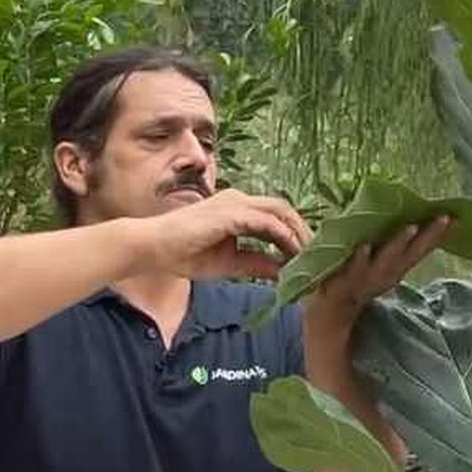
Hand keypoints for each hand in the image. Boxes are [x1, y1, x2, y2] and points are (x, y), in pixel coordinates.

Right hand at [137, 189, 313, 280]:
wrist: (152, 248)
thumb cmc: (184, 254)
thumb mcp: (230, 264)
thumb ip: (257, 264)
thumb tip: (283, 271)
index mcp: (238, 209)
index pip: (276, 215)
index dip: (295, 233)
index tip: (309, 255)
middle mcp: (239, 200)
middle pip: (284, 209)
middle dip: (303, 230)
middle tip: (319, 255)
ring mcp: (235, 204)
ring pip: (280, 212)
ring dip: (299, 233)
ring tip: (311, 256)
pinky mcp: (231, 213)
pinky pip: (267, 223)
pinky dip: (284, 238)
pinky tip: (293, 254)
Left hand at [303, 215, 452, 339]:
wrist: (321, 321)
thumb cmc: (344, 283)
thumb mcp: (366, 261)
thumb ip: (379, 239)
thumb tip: (392, 208)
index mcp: (390, 270)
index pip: (416, 250)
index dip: (435, 235)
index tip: (455, 218)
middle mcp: (381, 277)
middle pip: (408, 256)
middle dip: (428, 237)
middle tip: (445, 218)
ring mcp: (361, 284)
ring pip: (383, 264)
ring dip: (397, 246)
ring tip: (411, 228)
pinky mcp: (337, 289)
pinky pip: (349, 274)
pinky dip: (358, 261)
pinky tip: (364, 247)